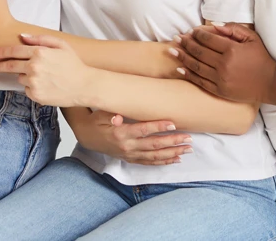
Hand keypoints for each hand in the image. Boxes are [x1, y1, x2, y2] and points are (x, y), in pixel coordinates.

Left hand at [0, 34, 94, 106]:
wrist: (85, 85)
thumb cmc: (74, 64)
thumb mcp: (61, 45)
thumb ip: (40, 38)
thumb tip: (22, 37)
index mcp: (39, 53)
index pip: (13, 51)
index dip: (0, 52)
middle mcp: (34, 67)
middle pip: (9, 66)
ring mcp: (34, 83)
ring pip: (20, 78)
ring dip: (26, 76)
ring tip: (43, 76)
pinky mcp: (35, 95)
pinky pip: (27, 89)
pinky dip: (33, 87)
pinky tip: (46, 85)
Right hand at [70, 109, 192, 165]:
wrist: (87, 135)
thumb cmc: (97, 120)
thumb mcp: (102, 113)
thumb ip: (111, 114)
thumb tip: (118, 117)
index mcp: (121, 133)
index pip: (143, 130)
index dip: (159, 126)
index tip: (174, 123)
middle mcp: (127, 146)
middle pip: (153, 145)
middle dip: (173, 142)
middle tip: (188, 138)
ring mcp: (129, 154)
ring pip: (155, 156)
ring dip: (173, 153)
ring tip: (187, 149)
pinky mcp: (131, 159)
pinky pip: (150, 162)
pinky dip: (164, 161)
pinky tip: (176, 158)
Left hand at [172, 23, 275, 103]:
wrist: (271, 82)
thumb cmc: (261, 57)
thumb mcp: (252, 38)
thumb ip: (233, 29)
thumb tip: (213, 25)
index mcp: (232, 50)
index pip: (208, 39)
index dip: (197, 34)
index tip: (190, 31)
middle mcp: (224, 64)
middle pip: (199, 52)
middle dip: (185, 43)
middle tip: (176, 38)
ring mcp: (221, 79)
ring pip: (196, 66)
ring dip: (182, 57)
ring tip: (172, 50)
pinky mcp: (220, 91)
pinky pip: (200, 81)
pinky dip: (188, 74)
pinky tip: (179, 68)